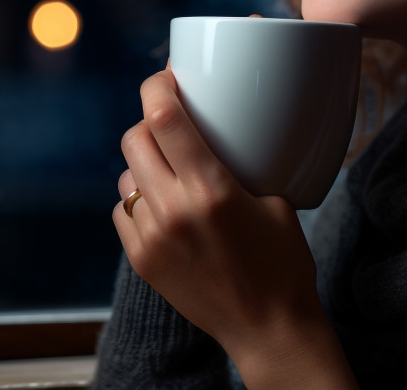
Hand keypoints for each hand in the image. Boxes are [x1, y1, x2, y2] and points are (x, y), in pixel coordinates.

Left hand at [113, 67, 341, 380]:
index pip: (164, 118)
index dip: (157, 87)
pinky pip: (122, 211)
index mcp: (212, 190)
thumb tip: (224, 124)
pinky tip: (161, 205)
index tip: (166, 77)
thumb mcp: (276, 200)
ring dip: (142, 165)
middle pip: (135, 139)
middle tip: (168, 122)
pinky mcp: (140, 261)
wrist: (269, 329)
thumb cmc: (284, 263)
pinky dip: (136, 200)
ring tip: (168, 170)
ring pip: (125, 176)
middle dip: (148, 122)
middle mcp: (174, 211)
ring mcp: (152, 238)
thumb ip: (240, 163)